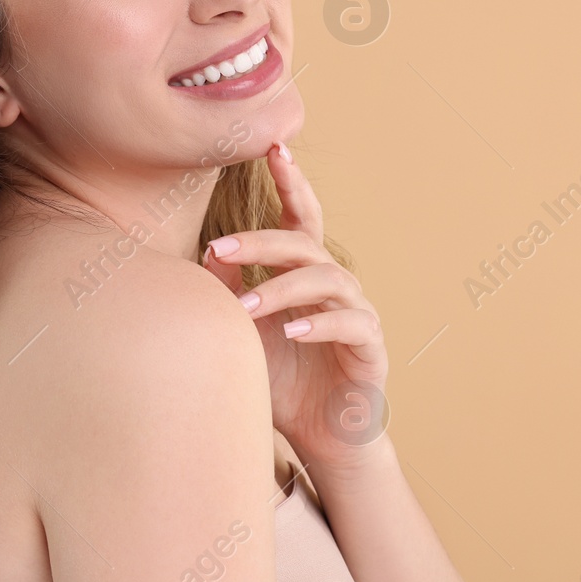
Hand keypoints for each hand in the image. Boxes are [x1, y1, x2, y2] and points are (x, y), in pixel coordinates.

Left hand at [202, 141, 391, 473]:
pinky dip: (320, 324)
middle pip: (305, 244)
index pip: (301, 219)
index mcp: (306, 274)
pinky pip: (351, 324)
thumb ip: (232, 289)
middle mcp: (335, 285)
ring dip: (281, 289)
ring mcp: (357, 313)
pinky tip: (292, 330)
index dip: (292, 182)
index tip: (275, 146)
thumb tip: (210, 252)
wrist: (322, 435)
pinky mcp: (370, 347)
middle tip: (219, 247)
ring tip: (245, 306)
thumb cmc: (283, 378)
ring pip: (327, 279)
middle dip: (262, 241)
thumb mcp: (247, 330)